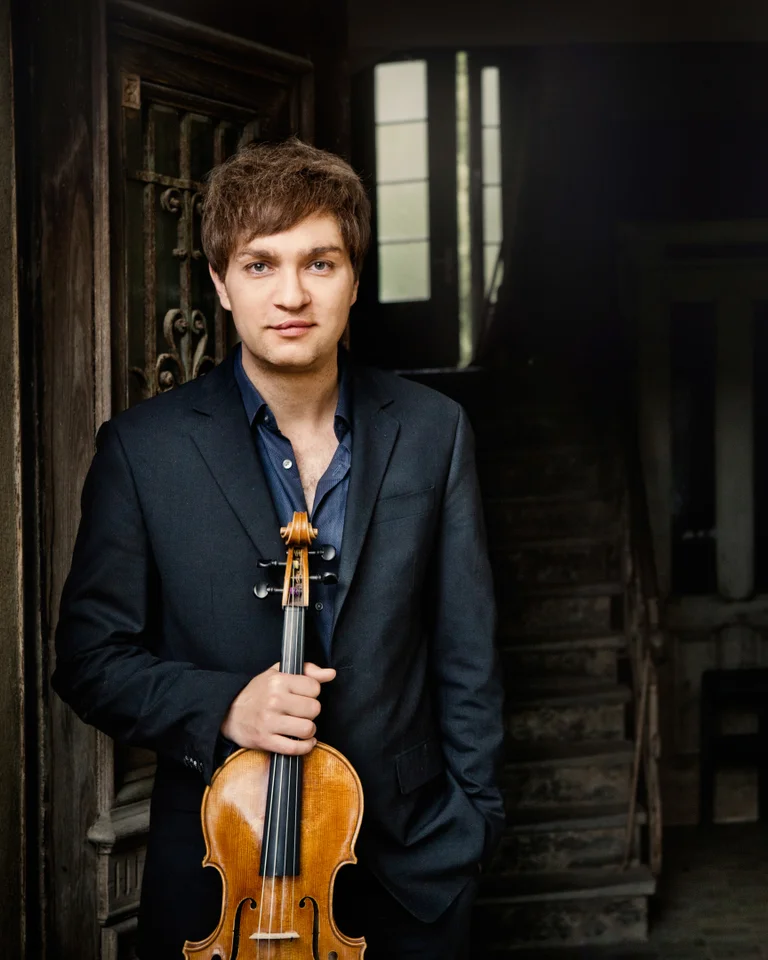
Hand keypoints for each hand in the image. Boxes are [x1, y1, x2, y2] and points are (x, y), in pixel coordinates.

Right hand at [221, 662, 335, 754]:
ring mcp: (270, 722)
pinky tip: (303, 741)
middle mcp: (274, 700)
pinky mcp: (266, 741)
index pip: (314, 687)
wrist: (229, 712)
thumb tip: (330, 674)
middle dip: (311, 711)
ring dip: (308, 730)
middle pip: (314, 708)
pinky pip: (296, 748)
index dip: (312, 692)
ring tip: (301, 725)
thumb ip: (307, 670)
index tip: (304, 695)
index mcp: (278, 681)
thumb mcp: (278, 673)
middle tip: (301, 711)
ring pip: (308, 728)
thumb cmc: (257, 692)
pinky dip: (305, 746)